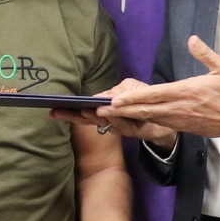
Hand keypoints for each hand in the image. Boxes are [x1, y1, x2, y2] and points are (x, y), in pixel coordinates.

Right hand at [52, 80, 177, 150]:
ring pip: (102, 122)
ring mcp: (120, 126)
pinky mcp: (133, 131)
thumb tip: (98, 98)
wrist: (166, 116)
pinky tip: (104, 112)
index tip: (53, 108)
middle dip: (72, 116)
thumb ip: (114, 93)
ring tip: (81, 112)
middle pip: (87, 118)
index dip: (69, 110)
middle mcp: (109, 119)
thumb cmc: (143, 100)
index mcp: (105, 108)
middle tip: (56, 113)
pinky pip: (121, 124)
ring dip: (92, 117)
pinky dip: (113, 119)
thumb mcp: (128, 89)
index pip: (84, 108)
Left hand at [99, 38, 219, 146]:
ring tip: (108, 115)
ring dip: (128, 116)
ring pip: (149, 118)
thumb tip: (192, 39)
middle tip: (100, 110)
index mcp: (188, 92)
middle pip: (146, 110)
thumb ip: (206, 54)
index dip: (133, 98)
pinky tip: (130, 119)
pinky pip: (159, 123)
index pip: (155, 95)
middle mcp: (180, 107)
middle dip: (122, 110)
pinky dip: (142, 121)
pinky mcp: (183, 126)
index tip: (116, 99)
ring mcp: (181, 119)